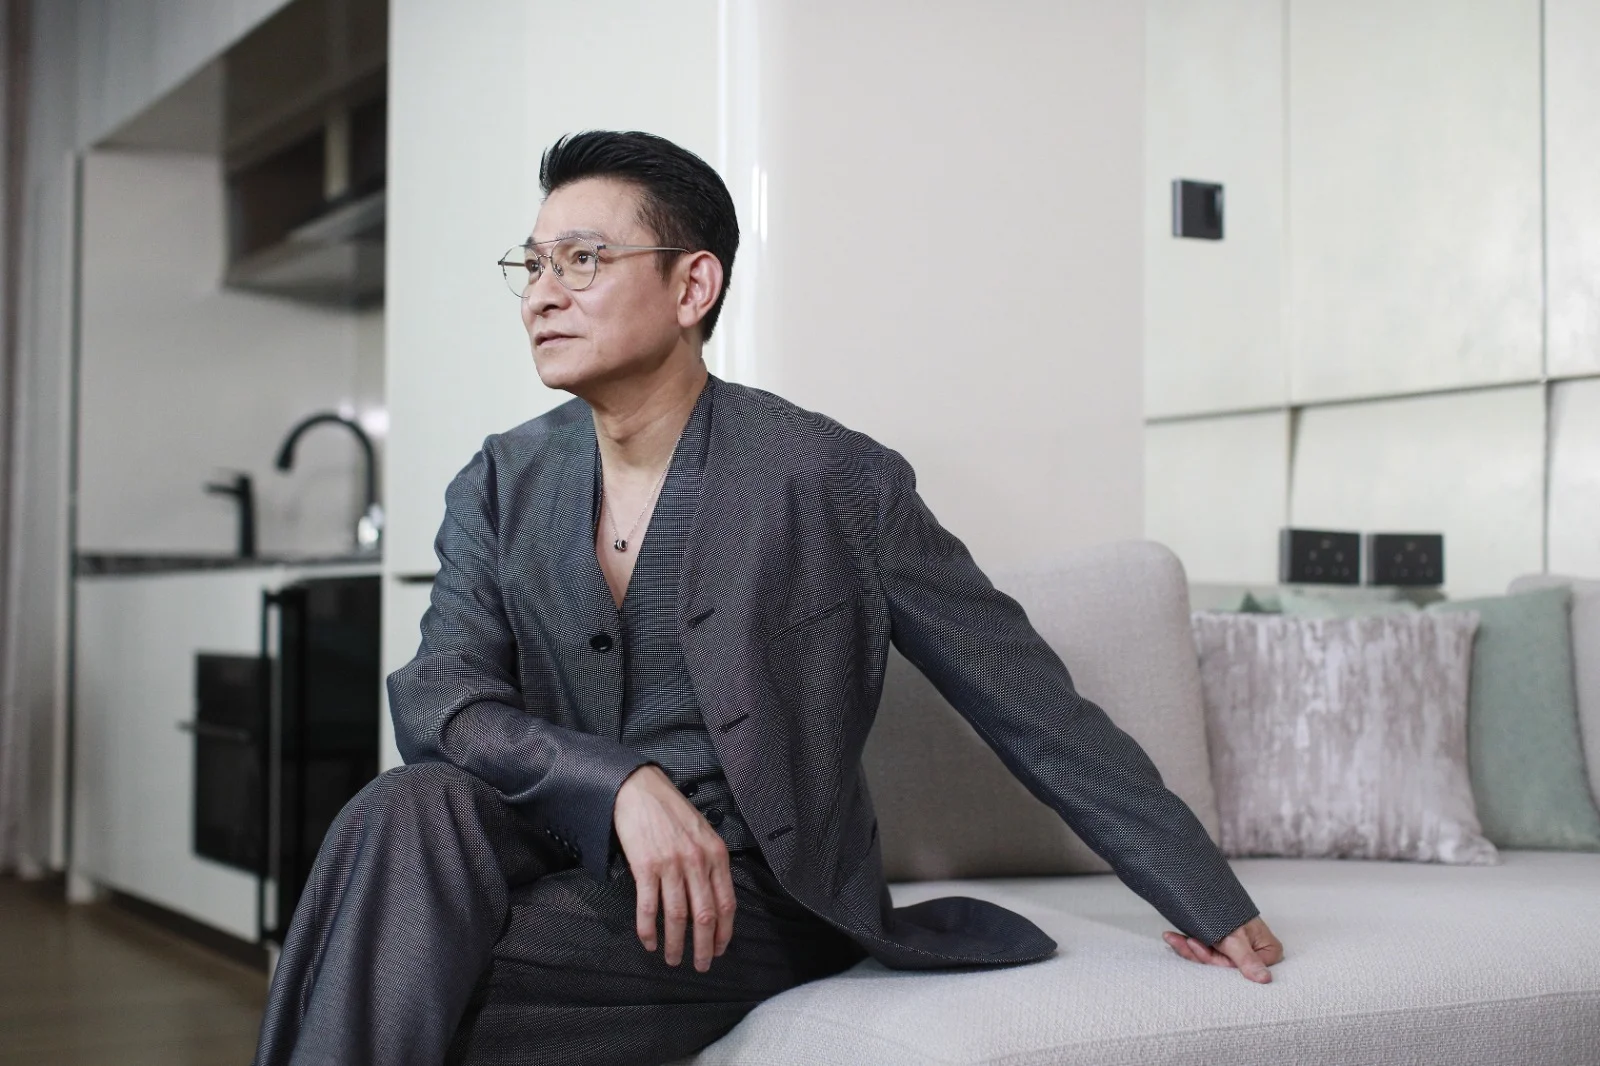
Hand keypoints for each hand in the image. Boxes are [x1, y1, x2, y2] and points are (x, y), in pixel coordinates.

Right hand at [612, 765, 735, 971]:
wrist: (638, 789)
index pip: (726, 903)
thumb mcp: (702, 832)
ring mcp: (671, 864)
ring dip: (675, 944)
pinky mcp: (645, 866)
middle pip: (705, 916)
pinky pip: (648, 907)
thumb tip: (713, 898)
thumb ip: (710, 863)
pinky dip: (649, 930)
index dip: (725, 932)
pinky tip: (650, 942)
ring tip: (673, 959)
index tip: (720, 949)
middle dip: (704, 947)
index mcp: (716, 854)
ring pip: (677, 916)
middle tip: (701, 965)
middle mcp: (697, 861)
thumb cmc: (670, 810)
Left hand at [1162, 916, 1282, 982]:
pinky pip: (1206, 953)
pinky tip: (1174, 939)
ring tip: (1173, 938)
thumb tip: (1265, 979)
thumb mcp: (1236, 938)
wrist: (1212, 891)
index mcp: (1269, 953)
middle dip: (1200, 955)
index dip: (1218, 961)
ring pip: (1213, 960)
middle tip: (1183, 941)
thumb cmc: (1230, 913)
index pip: (1242, 969)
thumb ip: (1246, 960)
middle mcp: (1256, 955)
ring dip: (1190, 950)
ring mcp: (1239, 952)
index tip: (1198, 947)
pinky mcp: (1224, 947)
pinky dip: (1189, 946)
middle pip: (1225, 966)